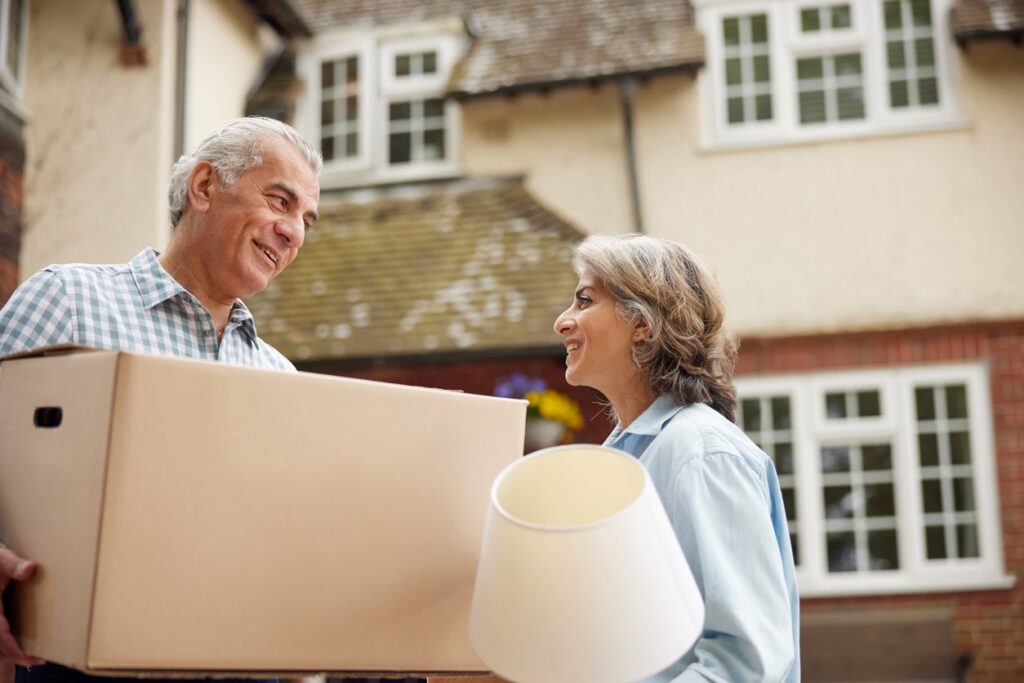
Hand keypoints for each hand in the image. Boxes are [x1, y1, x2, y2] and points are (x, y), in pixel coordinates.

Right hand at [0, 545, 44, 672]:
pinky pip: (2, 631)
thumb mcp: (1, 559)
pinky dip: (10, 641)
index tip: (27, 659)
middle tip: (36, 661)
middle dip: (14, 656)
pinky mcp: (0, 613)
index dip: (12, 649)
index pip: (0, 635)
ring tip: (34, 657)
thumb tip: (29, 569)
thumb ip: (13, 564)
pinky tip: (25, 643)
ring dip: (12, 651)